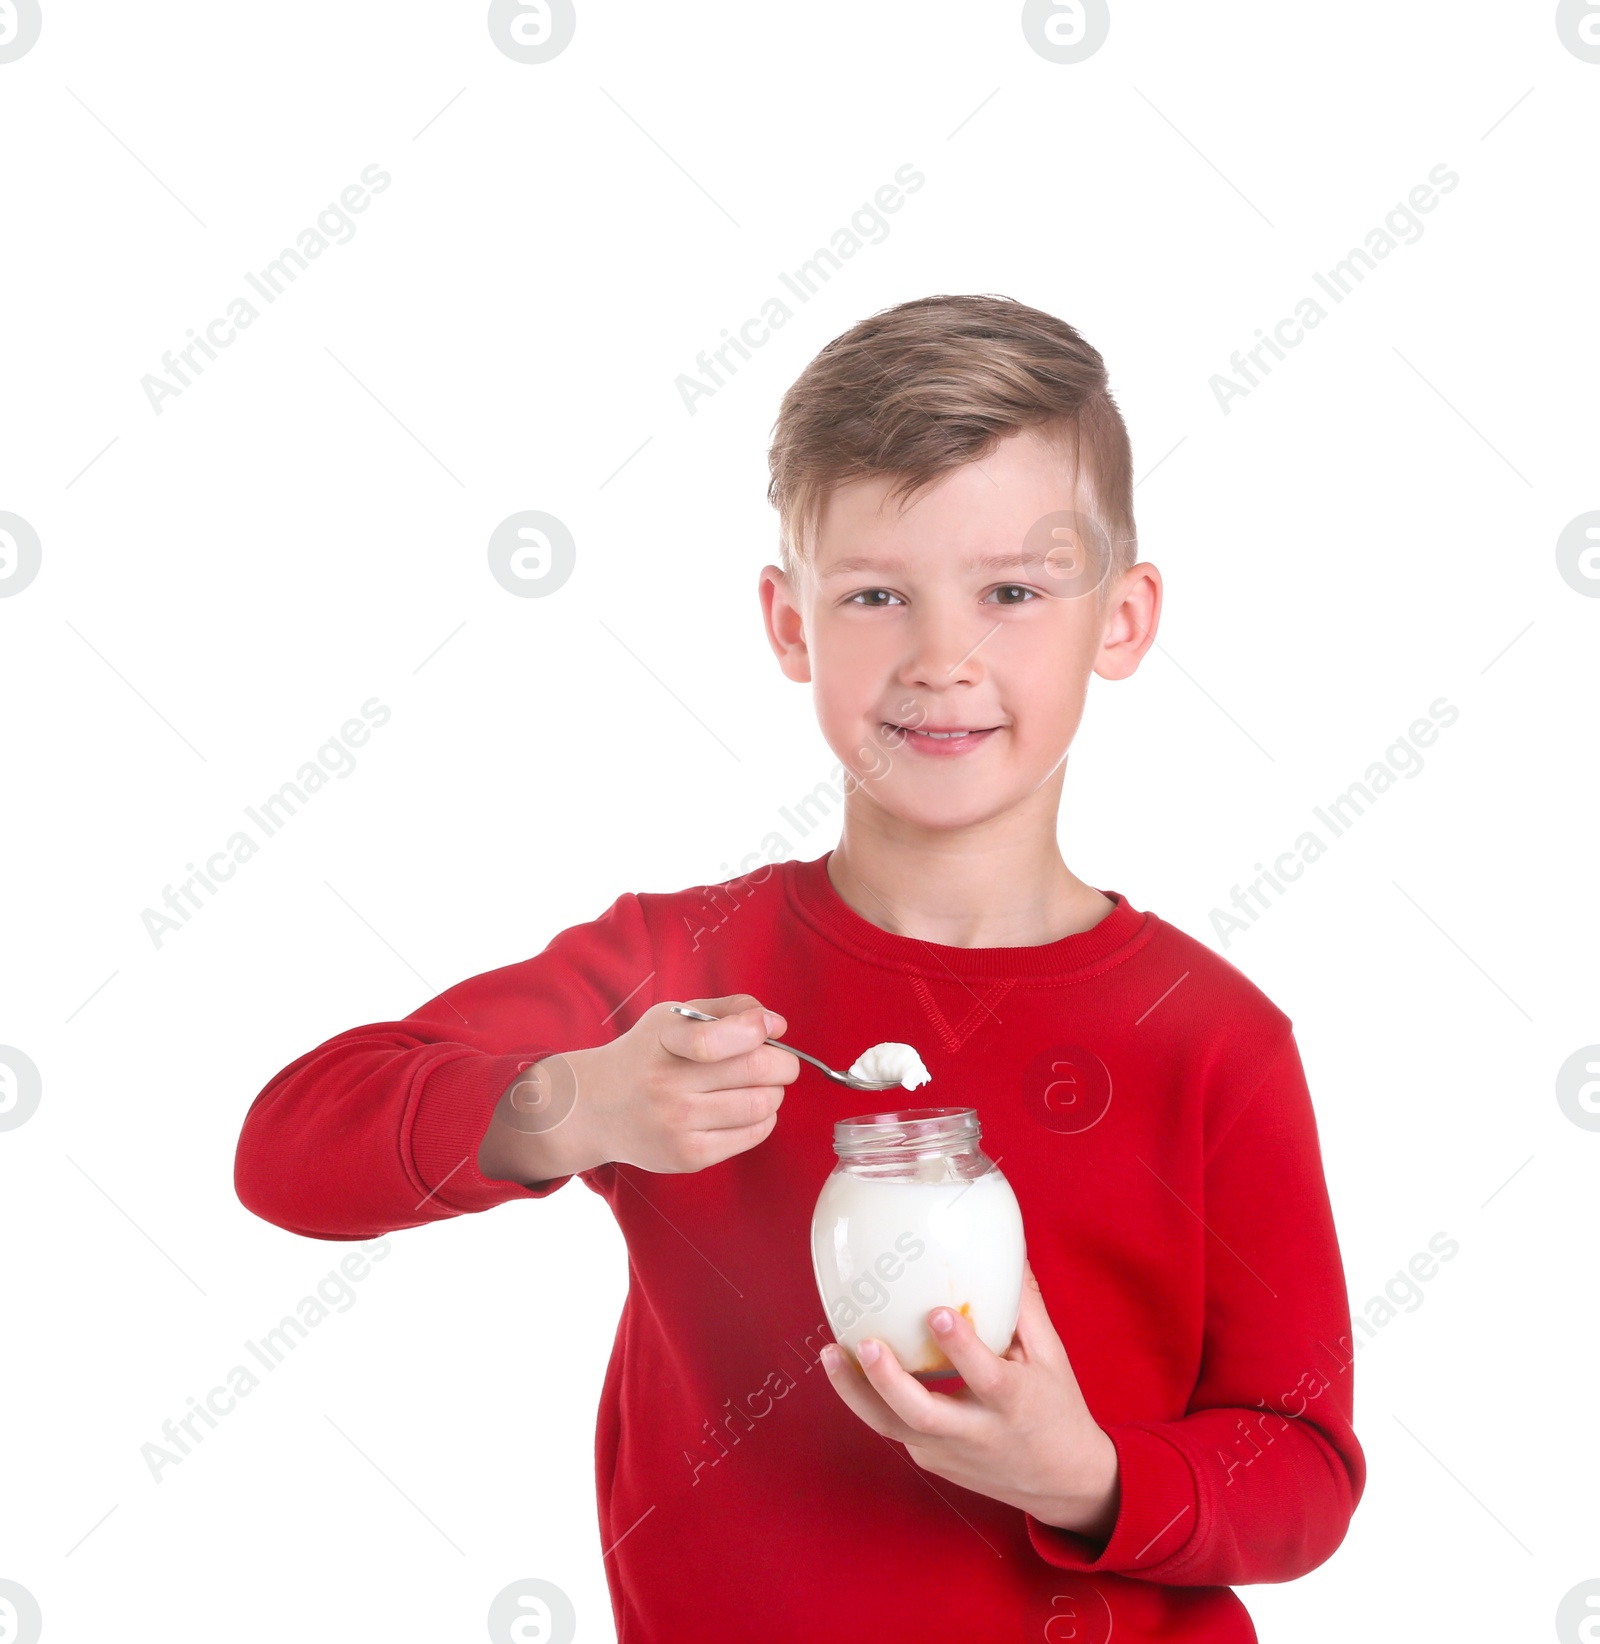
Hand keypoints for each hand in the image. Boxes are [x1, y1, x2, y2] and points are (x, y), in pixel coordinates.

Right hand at [479, 995, 798, 1181]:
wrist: (597, 1108)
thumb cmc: (647, 1055)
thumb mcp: (674, 1018)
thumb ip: (727, 1010)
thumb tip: (777, 1024)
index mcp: (663, 1041)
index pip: (716, 1038)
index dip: (756, 1029)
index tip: (770, 1029)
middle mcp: (667, 1085)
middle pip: (755, 1070)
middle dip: (784, 1063)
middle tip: (781, 1063)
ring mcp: (677, 1125)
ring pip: (761, 1105)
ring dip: (775, 1092)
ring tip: (761, 1086)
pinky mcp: (688, 1156)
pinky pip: (752, 1135)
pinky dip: (764, 1119)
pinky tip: (747, 1110)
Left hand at [819, 1258, 1120, 1542]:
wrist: (1063, 1483)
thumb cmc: (1056, 1408)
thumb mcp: (1051, 1357)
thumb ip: (1025, 1307)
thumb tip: (1009, 1252)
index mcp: (1014, 1404)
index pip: (985, 1378)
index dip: (961, 1349)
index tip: (936, 1313)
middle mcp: (978, 1434)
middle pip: (924, 1417)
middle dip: (889, 1381)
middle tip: (865, 1344)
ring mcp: (949, 1452)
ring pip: (894, 1428)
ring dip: (857, 1393)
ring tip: (831, 1354)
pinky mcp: (931, 1460)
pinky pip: (895, 1427)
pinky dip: (870, 1398)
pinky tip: (847, 1365)